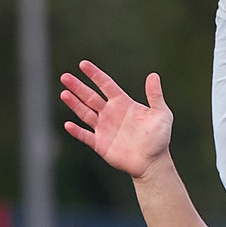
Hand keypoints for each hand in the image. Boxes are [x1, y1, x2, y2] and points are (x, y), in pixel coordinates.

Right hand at [61, 60, 172, 178]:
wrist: (153, 162)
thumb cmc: (159, 138)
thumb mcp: (161, 114)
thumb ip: (155, 96)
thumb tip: (153, 75)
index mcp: (122, 103)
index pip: (106, 85)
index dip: (94, 74)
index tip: (83, 64)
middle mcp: (110, 113)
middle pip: (90, 97)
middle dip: (77, 87)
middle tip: (65, 77)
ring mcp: (104, 129)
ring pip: (85, 113)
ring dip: (74, 104)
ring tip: (64, 94)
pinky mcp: (100, 144)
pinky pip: (86, 136)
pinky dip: (77, 131)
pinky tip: (68, 125)